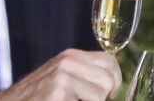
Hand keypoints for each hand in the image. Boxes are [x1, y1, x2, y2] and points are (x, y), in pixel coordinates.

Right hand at [0, 48, 121, 100]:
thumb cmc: (39, 97)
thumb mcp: (61, 78)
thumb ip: (84, 76)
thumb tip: (113, 85)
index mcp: (71, 56)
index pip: (110, 61)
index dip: (114, 82)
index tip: (105, 95)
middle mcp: (67, 61)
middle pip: (109, 79)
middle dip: (105, 98)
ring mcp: (62, 77)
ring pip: (100, 95)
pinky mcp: (58, 93)